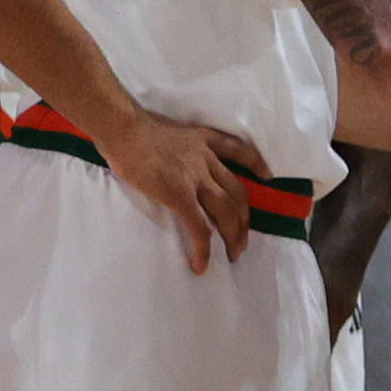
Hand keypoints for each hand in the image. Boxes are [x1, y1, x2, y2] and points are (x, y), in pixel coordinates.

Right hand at [97, 108, 266, 271]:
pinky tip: (202, 264)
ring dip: (234, 235)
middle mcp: (206, 159)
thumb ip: (174, 146)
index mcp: (203, 140)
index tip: (267, 175)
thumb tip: (162, 157)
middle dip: (244, 218)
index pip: (238, 151)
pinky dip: (203, 248)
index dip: (256, 164)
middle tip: (243, 238)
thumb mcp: (165, 130)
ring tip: (234, 254)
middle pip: (237, 192)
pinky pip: (198, 227)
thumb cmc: (130, 126)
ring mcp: (196, 178)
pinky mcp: (180, 195)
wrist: (123, 127)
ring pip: (227, 212)